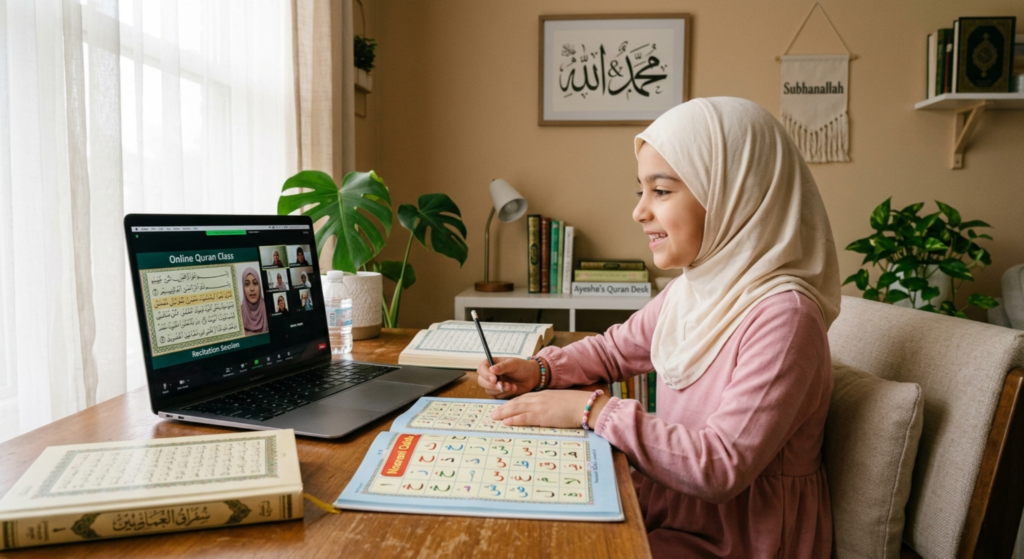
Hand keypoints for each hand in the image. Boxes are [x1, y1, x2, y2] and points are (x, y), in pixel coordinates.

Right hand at [476, 357, 539, 397]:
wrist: (532, 377)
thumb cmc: (522, 367)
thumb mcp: (513, 363)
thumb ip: (502, 366)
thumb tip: (492, 369)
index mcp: (491, 364)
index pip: (481, 369)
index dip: (485, 375)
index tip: (494, 379)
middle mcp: (490, 374)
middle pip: (482, 382)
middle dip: (492, 385)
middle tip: (502, 385)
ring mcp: (494, 384)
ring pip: (489, 390)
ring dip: (500, 390)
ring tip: (511, 385)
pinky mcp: (499, 392)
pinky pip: (497, 396)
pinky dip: (506, 393)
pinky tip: (514, 388)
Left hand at [490, 390, 609, 429]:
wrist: (584, 405)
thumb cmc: (576, 405)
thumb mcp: (560, 402)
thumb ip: (551, 405)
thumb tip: (547, 412)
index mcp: (543, 395)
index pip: (523, 398)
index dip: (512, 403)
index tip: (504, 407)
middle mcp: (539, 399)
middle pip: (517, 402)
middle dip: (504, 408)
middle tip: (493, 413)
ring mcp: (540, 406)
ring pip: (517, 408)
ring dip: (504, 413)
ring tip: (494, 418)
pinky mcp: (542, 416)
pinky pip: (525, 417)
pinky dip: (514, 419)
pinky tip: (506, 422)